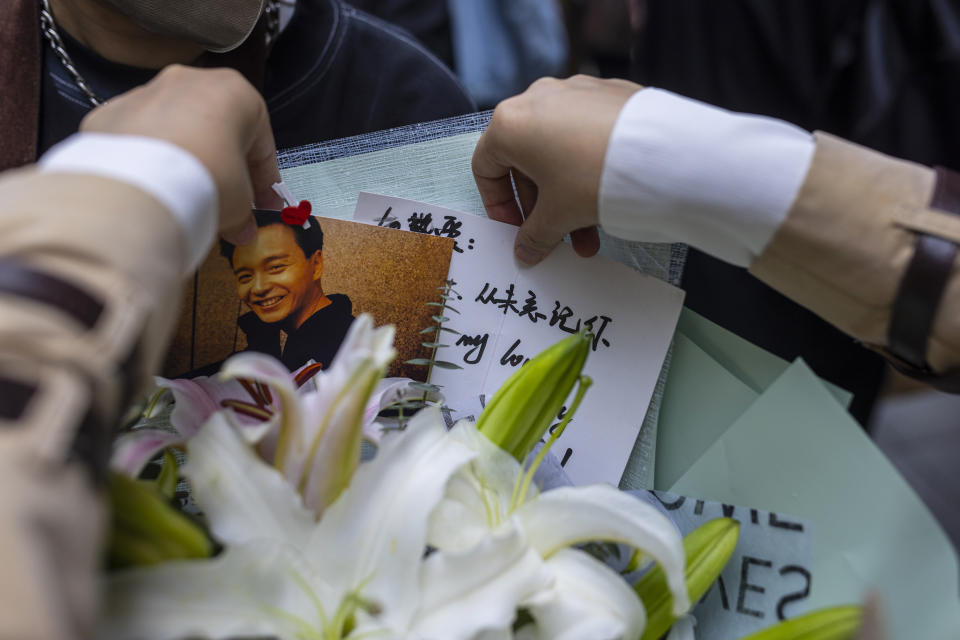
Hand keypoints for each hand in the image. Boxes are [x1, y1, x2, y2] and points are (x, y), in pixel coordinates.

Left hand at [80, 65, 281, 243]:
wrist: (137, 187)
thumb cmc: (206, 180)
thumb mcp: (240, 202)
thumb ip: (244, 211)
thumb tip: (241, 228)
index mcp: (235, 91)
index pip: (260, 141)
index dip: (265, 178)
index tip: (263, 203)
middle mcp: (188, 81)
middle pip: (216, 128)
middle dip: (223, 165)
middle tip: (228, 201)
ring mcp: (144, 93)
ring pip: (175, 129)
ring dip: (185, 161)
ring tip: (186, 198)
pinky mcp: (110, 114)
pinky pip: (139, 139)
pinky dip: (147, 161)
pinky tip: (152, 191)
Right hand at [473, 75, 640, 264]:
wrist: (659, 152)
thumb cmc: (594, 177)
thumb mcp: (558, 215)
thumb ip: (534, 236)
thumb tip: (525, 252)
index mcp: (510, 124)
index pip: (485, 168)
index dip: (498, 206)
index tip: (516, 231)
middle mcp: (537, 98)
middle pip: (525, 160)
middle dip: (541, 206)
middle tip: (556, 237)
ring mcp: (574, 92)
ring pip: (558, 149)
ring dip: (566, 193)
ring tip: (589, 232)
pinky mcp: (607, 93)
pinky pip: (586, 133)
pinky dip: (588, 165)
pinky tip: (607, 194)